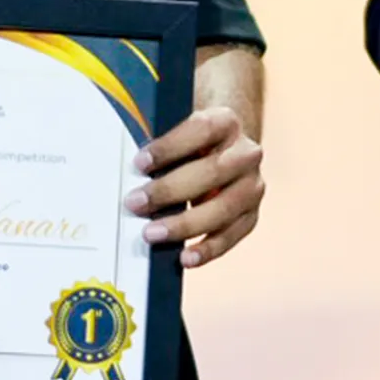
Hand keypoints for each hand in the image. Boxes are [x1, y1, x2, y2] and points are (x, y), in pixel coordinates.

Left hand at [127, 107, 263, 267]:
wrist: (224, 150)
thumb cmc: (191, 143)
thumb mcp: (179, 131)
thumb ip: (161, 144)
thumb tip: (128, 167)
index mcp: (226, 122)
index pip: (201, 129)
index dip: (170, 147)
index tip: (140, 163)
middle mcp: (246, 153)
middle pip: (212, 171)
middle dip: (170, 190)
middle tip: (135, 203)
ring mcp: (252, 186)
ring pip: (224, 208)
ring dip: (185, 224)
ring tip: (152, 234)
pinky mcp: (251, 214)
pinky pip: (232, 235)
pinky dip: (209, 249)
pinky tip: (186, 257)